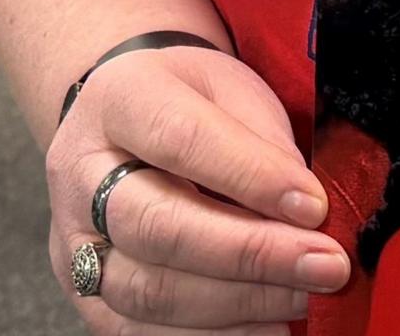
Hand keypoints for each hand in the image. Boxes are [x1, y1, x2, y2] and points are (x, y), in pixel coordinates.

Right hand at [51, 44, 348, 330]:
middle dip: (250, 253)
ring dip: (238, 303)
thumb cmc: (190, 102)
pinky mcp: (86, 295)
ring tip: (305, 299)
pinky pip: (140, 333)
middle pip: (156, 227)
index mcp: (118, 100)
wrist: (124, 125)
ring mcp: (73, 241)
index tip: (314, 206)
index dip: (250, 176)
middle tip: (326, 265)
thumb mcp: (231, 88)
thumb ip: (263, 140)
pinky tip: (268, 329)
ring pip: (147, 290)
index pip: (180, 139)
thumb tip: (304, 210)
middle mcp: (81, 174)